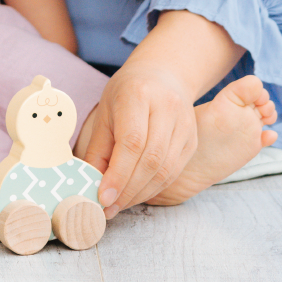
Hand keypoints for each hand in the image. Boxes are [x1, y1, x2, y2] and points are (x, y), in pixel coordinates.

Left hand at [82, 62, 197, 216]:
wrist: (162, 74)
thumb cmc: (127, 92)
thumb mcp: (105, 111)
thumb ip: (98, 148)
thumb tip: (89, 184)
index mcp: (139, 95)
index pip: (132, 141)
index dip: (118, 174)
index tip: (103, 196)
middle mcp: (167, 107)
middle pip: (150, 159)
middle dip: (127, 189)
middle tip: (108, 207)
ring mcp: (184, 124)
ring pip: (165, 170)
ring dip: (140, 193)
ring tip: (120, 203)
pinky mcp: (192, 140)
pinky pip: (174, 172)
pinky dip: (153, 188)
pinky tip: (137, 193)